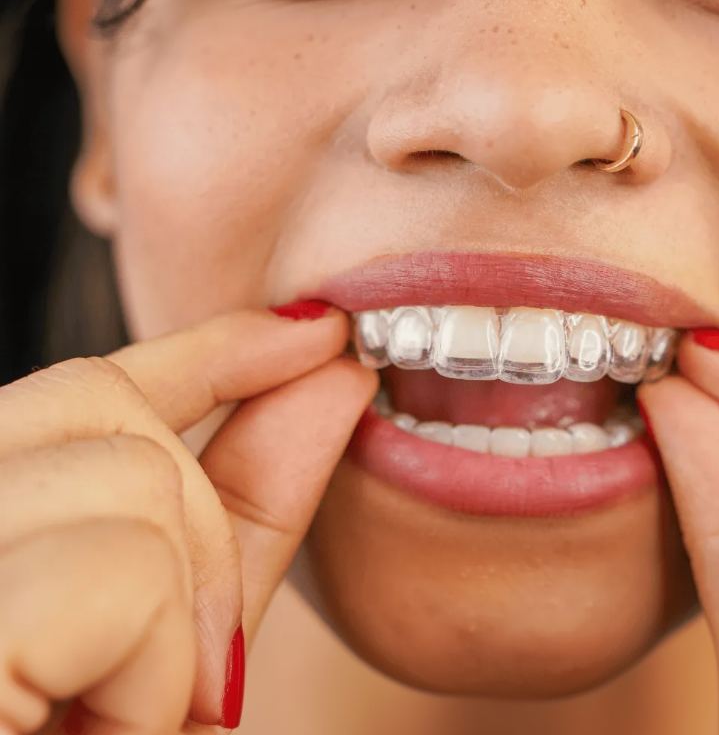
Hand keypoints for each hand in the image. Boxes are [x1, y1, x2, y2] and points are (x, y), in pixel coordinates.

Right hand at [0, 307, 376, 734]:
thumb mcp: (162, 654)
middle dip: (192, 528)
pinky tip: (92, 734)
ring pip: (127, 481)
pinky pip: (114, 570)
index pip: (84, 388)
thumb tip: (328, 369)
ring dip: (168, 621)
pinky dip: (148, 664)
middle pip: (107, 416)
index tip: (312, 329)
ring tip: (104, 727)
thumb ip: (233, 512)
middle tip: (167, 681)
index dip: (210, 345)